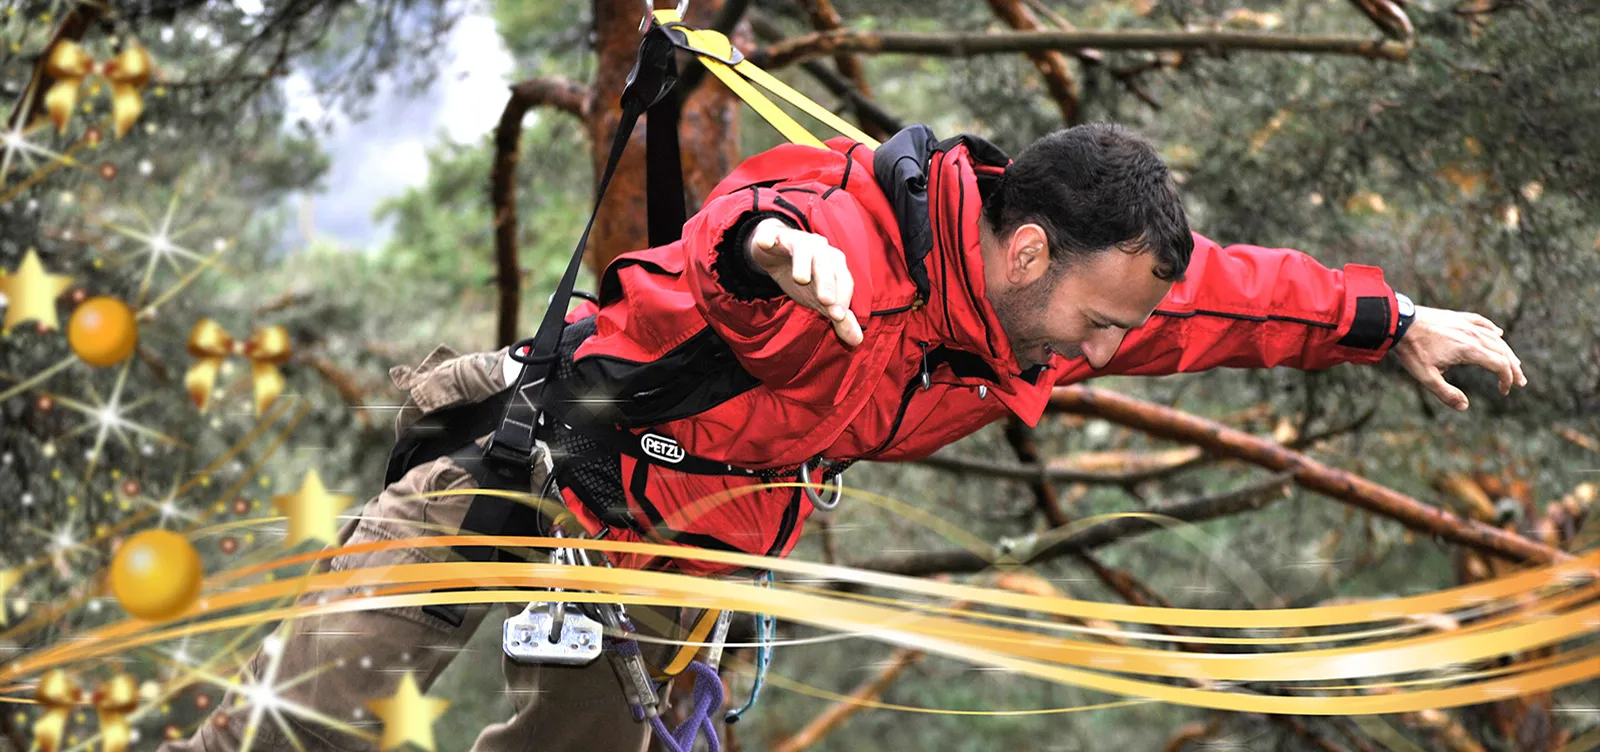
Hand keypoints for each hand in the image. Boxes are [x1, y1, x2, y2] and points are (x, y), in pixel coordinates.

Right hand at [747, 217, 863, 346]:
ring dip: (804, 262)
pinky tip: (766, 244)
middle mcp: (821, 249)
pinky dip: (769, 238)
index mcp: (835, 264)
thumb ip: (838, 318)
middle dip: (827, 282)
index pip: (844, 280)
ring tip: (800, 279)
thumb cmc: (805, 277)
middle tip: (825, 301)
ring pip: (804, 249)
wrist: (776, 252)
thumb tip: (857, 341)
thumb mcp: (820, 299)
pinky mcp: (775, 236)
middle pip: (827, 264)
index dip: (842, 298)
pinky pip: (772, 235)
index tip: (837, 318)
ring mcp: (798, 240)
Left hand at [1390, 306, 1526, 410]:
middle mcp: (1473, 335)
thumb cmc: (1412, 350)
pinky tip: (1497, 334)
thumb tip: (1464, 407)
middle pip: (1502, 352)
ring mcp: (1466, 324)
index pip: (1499, 365)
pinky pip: (1481, 322)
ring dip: (1507, 352)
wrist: (1399, 322)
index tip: (1504, 391)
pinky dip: (1492, 330)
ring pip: (1494, 338)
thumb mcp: (1426, 376)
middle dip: (1513, 368)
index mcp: (1469, 350)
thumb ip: (1446, 393)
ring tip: (1514, 363)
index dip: (1507, 379)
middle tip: (1520, 381)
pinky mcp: (1457, 317)